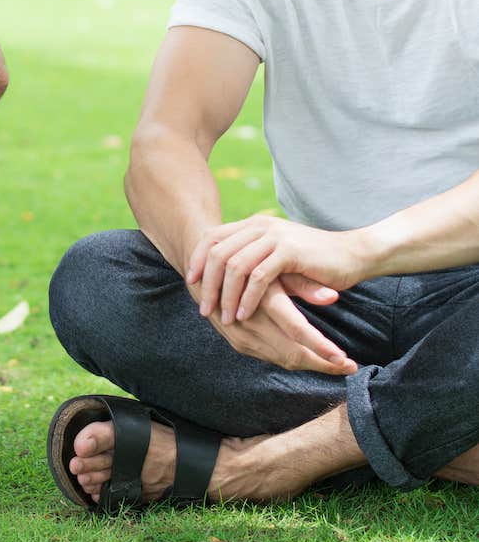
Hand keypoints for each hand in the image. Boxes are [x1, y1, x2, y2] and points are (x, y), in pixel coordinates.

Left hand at [187, 215, 364, 323]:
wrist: (351, 255)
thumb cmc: (311, 260)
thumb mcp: (275, 255)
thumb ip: (251, 258)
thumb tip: (219, 276)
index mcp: (253, 224)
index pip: (212, 237)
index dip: (197, 259)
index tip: (190, 283)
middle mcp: (260, 226)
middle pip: (218, 253)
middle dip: (208, 283)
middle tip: (204, 308)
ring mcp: (274, 237)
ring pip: (236, 265)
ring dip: (226, 295)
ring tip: (224, 318)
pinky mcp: (289, 252)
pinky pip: (259, 277)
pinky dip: (248, 298)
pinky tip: (244, 314)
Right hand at [200, 277, 357, 374]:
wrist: (205, 267)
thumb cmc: (248, 261)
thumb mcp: (277, 268)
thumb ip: (304, 283)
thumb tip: (332, 297)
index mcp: (262, 299)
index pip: (296, 331)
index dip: (322, 347)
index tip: (347, 360)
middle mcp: (249, 322)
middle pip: (292, 354)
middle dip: (322, 364)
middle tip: (349, 367)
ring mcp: (240, 335)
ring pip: (282, 358)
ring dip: (310, 364)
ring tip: (337, 365)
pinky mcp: (236, 342)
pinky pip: (270, 356)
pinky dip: (292, 359)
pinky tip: (311, 357)